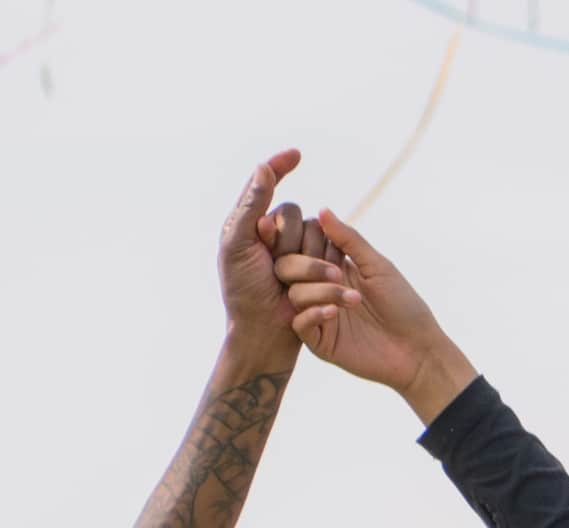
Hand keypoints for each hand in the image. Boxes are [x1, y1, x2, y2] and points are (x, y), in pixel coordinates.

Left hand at [218, 150, 304, 354]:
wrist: (264, 332)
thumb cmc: (243, 290)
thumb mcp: (238, 244)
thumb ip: (250, 206)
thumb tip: (263, 168)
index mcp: (250, 223)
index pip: (267, 184)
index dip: (281, 167)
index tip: (297, 154)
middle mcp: (274, 233)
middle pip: (294, 213)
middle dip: (285, 240)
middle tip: (270, 266)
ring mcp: (297, 250)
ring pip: (314, 234)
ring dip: (305, 262)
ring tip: (288, 285)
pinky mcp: (317, 269)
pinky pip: (330, 256)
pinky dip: (321, 273)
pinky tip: (307, 290)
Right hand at [273, 206, 478, 422]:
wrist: (418, 350)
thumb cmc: (403, 305)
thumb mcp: (378, 267)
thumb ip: (349, 240)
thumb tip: (322, 210)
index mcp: (331, 266)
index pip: (301, 243)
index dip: (304, 237)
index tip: (319, 236)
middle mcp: (319, 288)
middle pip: (287, 265)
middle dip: (308, 264)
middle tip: (337, 272)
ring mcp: (317, 313)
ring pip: (294, 292)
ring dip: (322, 291)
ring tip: (354, 300)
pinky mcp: (318, 340)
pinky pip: (299, 322)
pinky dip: (315, 313)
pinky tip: (336, 313)